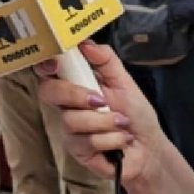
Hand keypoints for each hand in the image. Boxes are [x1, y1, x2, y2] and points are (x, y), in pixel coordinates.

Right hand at [36, 41, 164, 181]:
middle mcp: (67, 105)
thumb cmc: (135, 113)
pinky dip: (111, 139)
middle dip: (74, 94)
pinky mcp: (77, 151)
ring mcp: (69, 129)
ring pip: (71, 120)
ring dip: (105, 122)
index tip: (55, 64)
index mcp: (76, 84)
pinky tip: (122, 140)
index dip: (45, 65)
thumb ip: (106, 60)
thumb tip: (85, 43)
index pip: (49, 71)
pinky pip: (85, 142)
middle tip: (101, 100)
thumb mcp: (124, 81)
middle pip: (48, 92)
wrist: (149, 147)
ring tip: (123, 124)